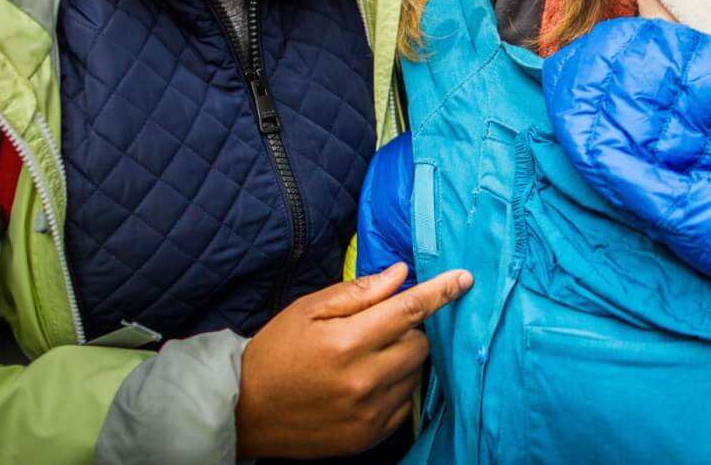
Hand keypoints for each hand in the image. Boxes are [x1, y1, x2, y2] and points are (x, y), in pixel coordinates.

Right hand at [235, 263, 471, 458]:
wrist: (246, 412)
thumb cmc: (277, 352)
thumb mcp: (308, 310)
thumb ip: (358, 292)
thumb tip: (400, 274)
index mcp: (346, 343)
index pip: (409, 310)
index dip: (440, 292)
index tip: (464, 279)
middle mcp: (363, 380)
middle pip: (420, 344)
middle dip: (408, 330)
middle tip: (378, 330)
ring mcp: (369, 412)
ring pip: (416, 373)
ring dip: (403, 359)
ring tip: (367, 358)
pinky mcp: (370, 436)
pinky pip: (405, 402)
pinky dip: (396, 387)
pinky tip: (367, 383)